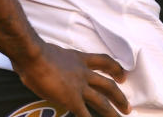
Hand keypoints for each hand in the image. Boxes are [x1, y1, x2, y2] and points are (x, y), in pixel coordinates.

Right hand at [14, 42, 129, 116]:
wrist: (34, 56)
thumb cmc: (36, 52)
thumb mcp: (54, 52)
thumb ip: (59, 60)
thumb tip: (51, 65)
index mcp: (79, 59)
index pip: (104, 61)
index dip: (116, 68)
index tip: (122, 75)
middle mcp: (83, 73)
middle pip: (108, 85)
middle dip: (119, 97)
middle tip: (127, 106)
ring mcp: (79, 87)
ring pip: (101, 101)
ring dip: (112, 111)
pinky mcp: (71, 99)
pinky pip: (84, 113)